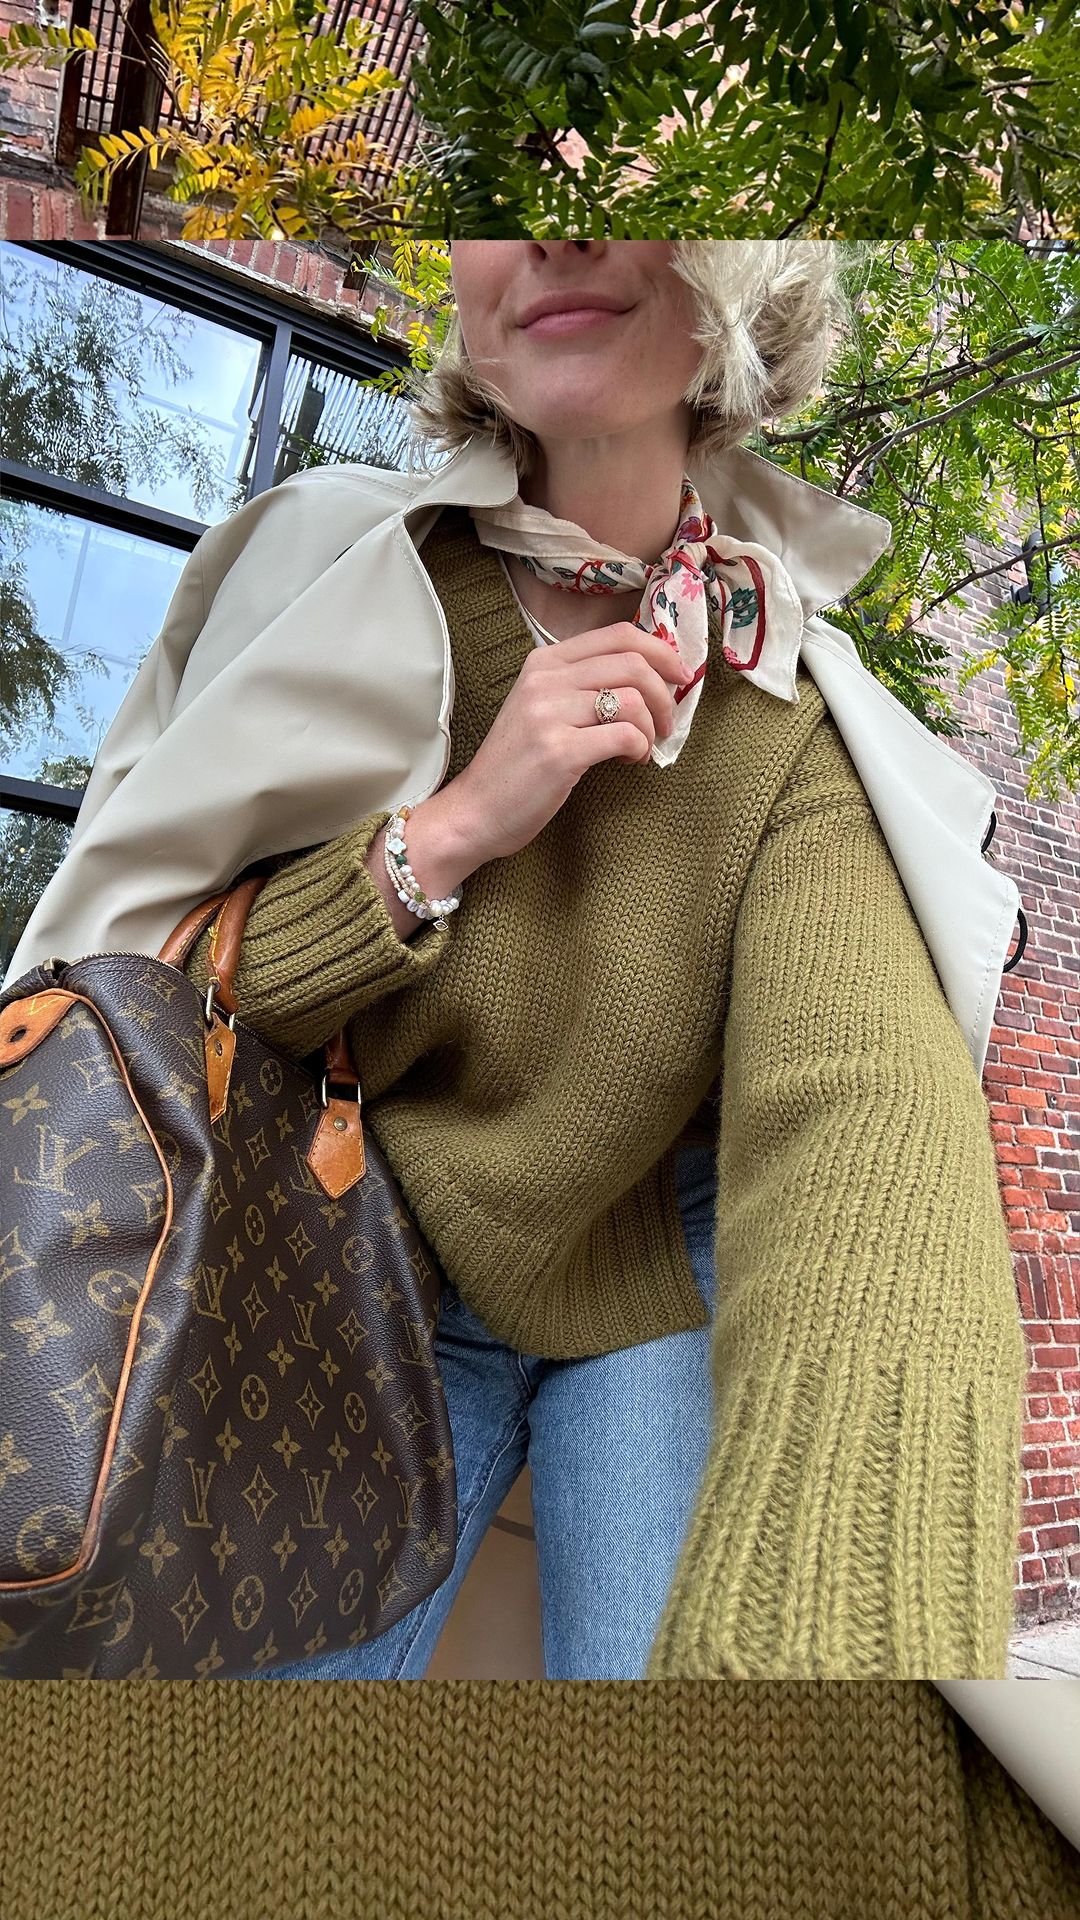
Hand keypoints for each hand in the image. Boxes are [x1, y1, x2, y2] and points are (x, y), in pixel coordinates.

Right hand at [440, 621, 693, 865]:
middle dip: (665, 694)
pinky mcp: (560, 752)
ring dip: (652, 727)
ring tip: (643, 747)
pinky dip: (639, 748)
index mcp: (543, 662)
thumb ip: (582, 685)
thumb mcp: (541, 708)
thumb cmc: (516, 765)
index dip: (661, 651)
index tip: (680, 677)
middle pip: (633, 663)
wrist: (475, 811)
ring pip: (633, 700)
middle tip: (668, 723)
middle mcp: (544, 680)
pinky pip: (624, 735)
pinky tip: (629, 761)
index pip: (618, 635)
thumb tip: (648, 676)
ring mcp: (549, 714)